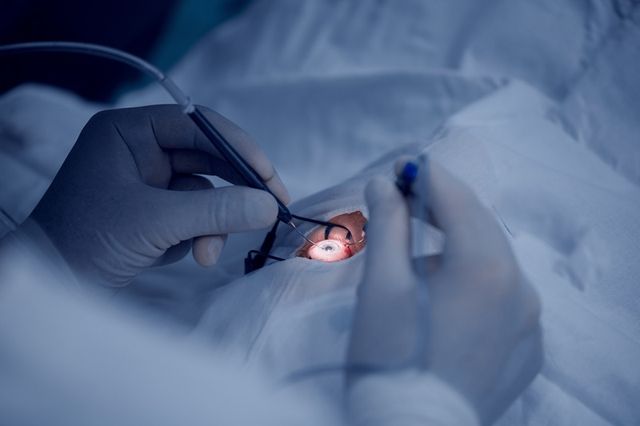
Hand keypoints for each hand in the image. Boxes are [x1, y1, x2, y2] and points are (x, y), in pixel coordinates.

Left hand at [30, 105, 288, 285]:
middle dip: (234, 190)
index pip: (197, 125)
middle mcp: (142, 151)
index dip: (238, 147)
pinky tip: (186, 256)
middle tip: (271, 209)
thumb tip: (270, 206)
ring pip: (206, 193)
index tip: (268, 176)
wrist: (52, 286)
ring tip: (205, 255)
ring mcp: (149, 183)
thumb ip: (216, 210)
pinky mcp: (156, 213)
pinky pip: (195, 215)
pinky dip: (200, 236)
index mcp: (130, 132)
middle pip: (208, 158)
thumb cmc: (89, 240)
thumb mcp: (155, 222)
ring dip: (214, 224)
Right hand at [348, 157, 541, 423]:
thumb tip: (384, 184)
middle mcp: (520, 288)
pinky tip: (445, 291)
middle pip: (480, 226)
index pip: (457, 201)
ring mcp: (530, 320)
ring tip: (417, 251)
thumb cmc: (387, 360)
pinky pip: (503, 294)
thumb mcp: (380, 287)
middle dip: (442, 205)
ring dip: (457, 242)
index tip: (400, 165)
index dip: (426, 176)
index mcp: (484, 268)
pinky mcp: (527, 346)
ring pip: (494, 259)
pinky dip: (475, 278)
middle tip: (404, 194)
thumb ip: (388, 226)